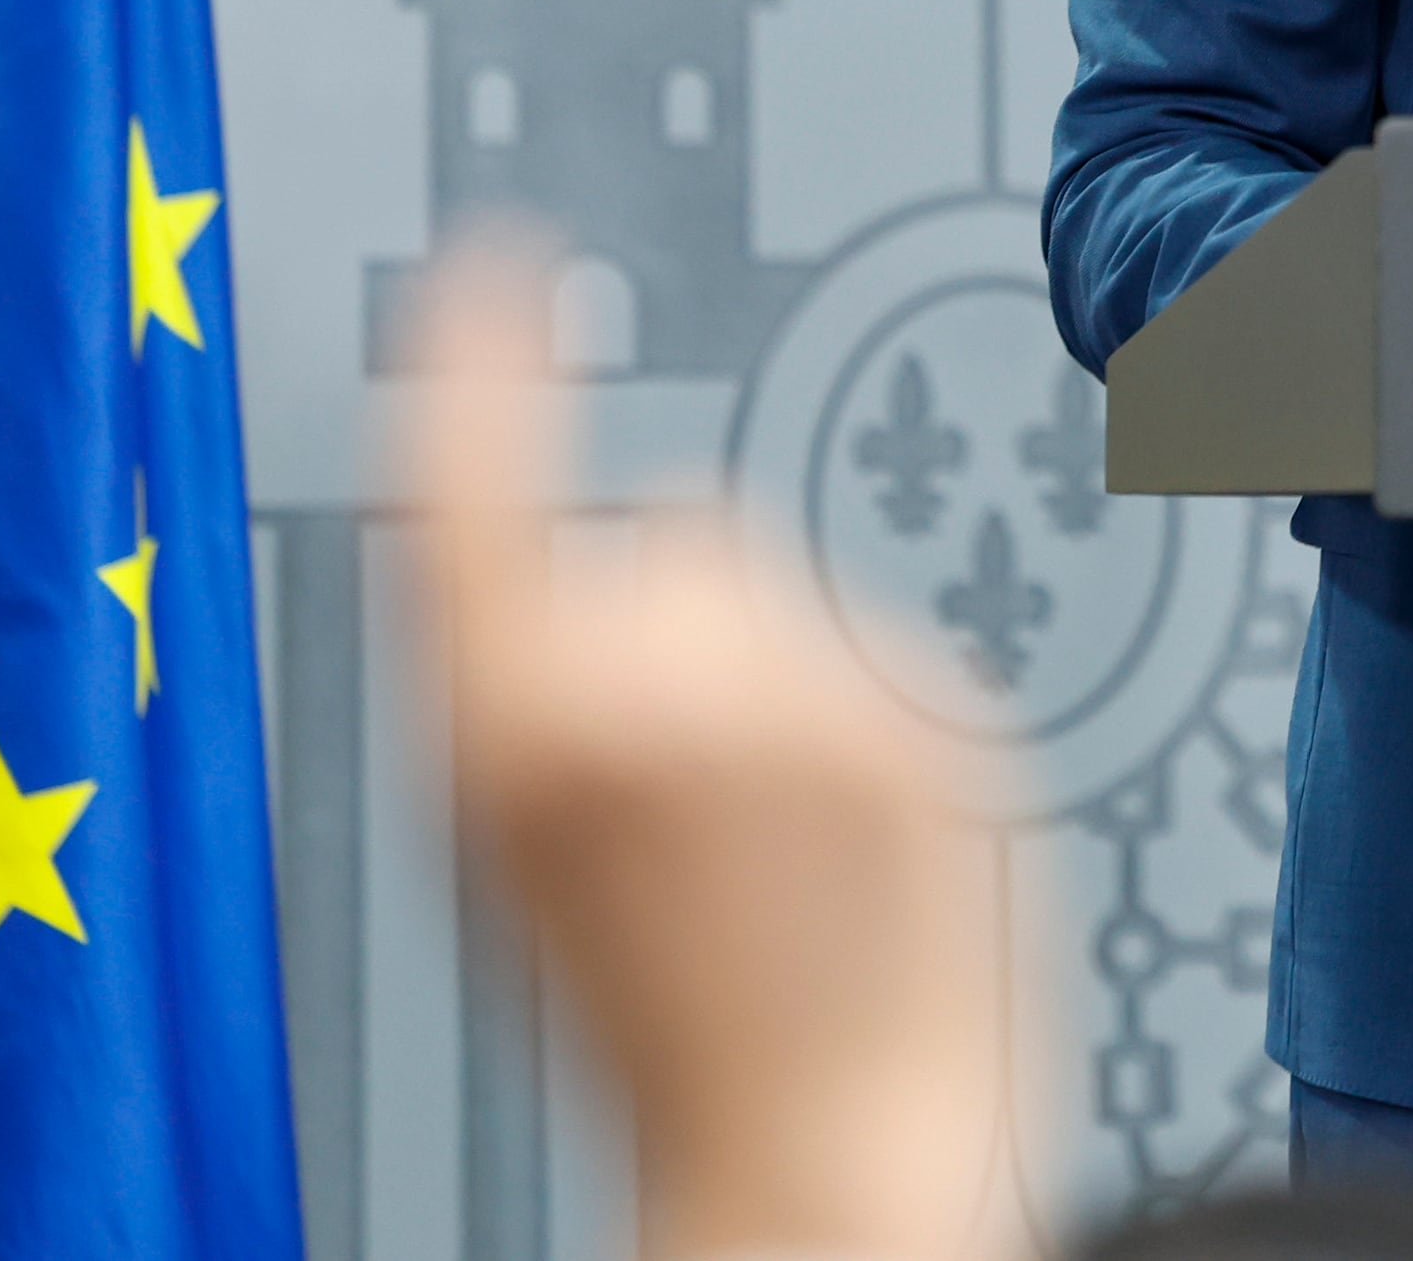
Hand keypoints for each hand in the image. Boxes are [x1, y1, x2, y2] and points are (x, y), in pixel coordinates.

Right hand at [401, 242, 1027, 1260]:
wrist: (833, 1149)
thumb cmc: (665, 1025)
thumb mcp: (509, 852)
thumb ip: (527, 683)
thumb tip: (597, 555)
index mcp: (510, 726)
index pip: (474, 486)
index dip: (480, 366)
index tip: (496, 264)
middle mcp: (658, 682)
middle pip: (667, 524)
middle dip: (673, 619)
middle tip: (679, 796)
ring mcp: (812, 683)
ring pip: (789, 585)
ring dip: (778, 668)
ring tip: (773, 839)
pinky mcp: (938, 704)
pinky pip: (888, 654)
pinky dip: (876, 725)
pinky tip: (858, 846)